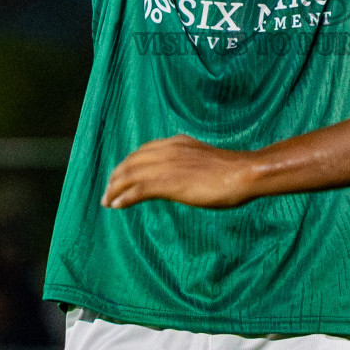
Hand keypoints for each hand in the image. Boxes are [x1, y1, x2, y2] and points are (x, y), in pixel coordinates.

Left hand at [102, 135, 258, 209]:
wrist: (242, 173)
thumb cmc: (231, 171)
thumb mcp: (204, 161)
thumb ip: (188, 164)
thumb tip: (184, 175)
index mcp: (176, 143)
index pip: (142, 151)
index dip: (127, 164)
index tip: (120, 177)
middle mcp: (167, 150)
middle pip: (131, 162)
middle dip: (116, 177)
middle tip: (108, 192)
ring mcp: (167, 165)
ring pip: (130, 175)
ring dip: (115, 189)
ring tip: (107, 201)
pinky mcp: (169, 182)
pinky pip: (138, 189)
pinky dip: (124, 197)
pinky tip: (117, 206)